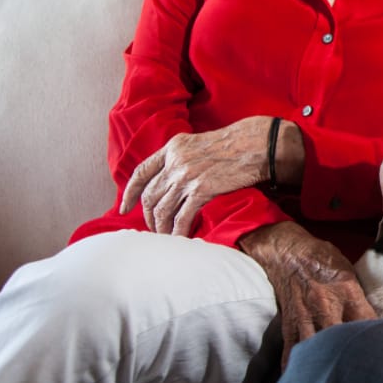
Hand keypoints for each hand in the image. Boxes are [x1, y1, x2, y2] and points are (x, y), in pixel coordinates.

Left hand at [120, 116, 300, 234]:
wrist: (257, 144)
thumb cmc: (234, 143)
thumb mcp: (199, 144)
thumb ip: (182, 157)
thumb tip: (171, 180)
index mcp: (173, 147)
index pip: (141, 172)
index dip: (130, 193)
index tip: (124, 207)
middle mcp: (176, 161)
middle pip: (150, 195)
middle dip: (147, 216)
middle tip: (152, 228)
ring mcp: (187, 176)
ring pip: (162, 210)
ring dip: (161, 228)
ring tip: (165, 237)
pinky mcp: (203, 190)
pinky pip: (182, 217)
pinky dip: (178, 231)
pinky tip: (181, 238)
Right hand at [239, 221, 375, 367]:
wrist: (288, 252)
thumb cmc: (322, 260)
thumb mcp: (349, 271)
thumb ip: (360, 296)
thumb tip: (375, 318)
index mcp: (347, 289)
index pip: (367, 321)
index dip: (376, 338)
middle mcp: (326, 304)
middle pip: (342, 339)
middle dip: (352, 355)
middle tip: (363, 369)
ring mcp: (306, 315)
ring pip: (317, 348)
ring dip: (325, 363)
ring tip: (336, 378)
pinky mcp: (290, 323)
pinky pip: (293, 350)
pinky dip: (296, 366)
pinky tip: (302, 378)